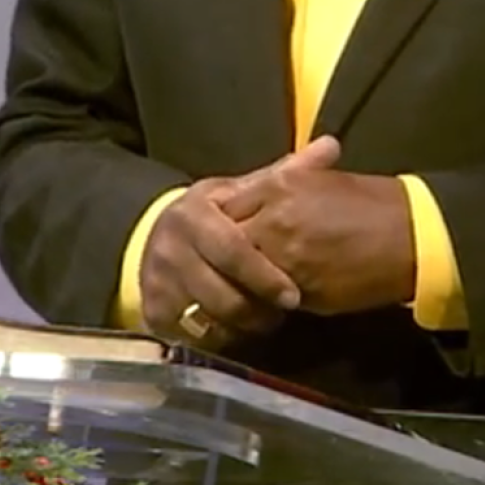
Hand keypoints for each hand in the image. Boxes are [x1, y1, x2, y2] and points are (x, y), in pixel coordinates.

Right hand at [139, 136, 340, 347]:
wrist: (159, 235)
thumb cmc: (217, 215)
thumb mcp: (245, 189)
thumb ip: (288, 172)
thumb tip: (331, 146)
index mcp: (196, 211)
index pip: (233, 249)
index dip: (265, 275)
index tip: (295, 294)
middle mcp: (170, 245)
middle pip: (220, 290)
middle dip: (257, 307)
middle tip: (284, 314)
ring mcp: (158, 279)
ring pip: (207, 317)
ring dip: (242, 326)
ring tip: (268, 321)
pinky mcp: (153, 309)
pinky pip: (192, 335)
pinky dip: (220, 338)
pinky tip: (239, 331)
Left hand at [220, 162, 416, 317]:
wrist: (410, 233)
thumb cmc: (369, 202)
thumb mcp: (320, 181)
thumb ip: (280, 188)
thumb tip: (250, 206)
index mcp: (280, 185)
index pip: (226, 208)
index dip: (221, 226)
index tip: (221, 237)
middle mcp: (275, 218)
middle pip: (225, 244)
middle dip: (223, 258)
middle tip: (222, 268)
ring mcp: (286, 256)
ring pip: (242, 276)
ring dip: (240, 284)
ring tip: (240, 290)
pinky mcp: (301, 289)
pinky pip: (267, 300)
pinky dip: (262, 303)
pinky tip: (266, 303)